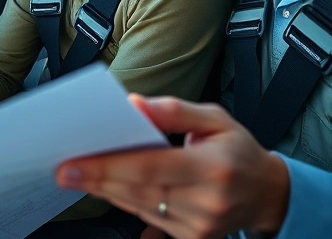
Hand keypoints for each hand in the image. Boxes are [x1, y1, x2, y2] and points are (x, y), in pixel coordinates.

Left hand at [55, 95, 288, 238]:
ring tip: (78, 174)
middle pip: (138, 189)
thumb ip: (173, 111)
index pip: (150, 167)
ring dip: (105, 190)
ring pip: (138, 206)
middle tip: (64, 168)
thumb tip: (133, 105)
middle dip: (97, 178)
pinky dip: (123, 201)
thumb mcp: (215, 119)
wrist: (267, 194)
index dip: (109, 165)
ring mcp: (200, 226)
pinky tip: (105, 187)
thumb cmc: (238, 150)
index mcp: (214, 167)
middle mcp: (207, 201)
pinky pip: (147, 218)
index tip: (75, 162)